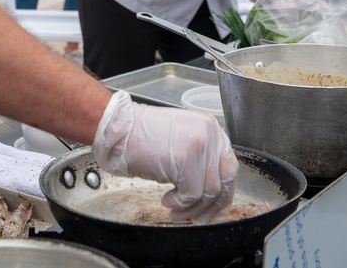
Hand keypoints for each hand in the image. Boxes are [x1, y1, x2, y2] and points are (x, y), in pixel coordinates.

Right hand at [92, 91, 237, 221]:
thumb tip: (212, 192)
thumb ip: (200, 159)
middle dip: (213, 206)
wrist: (117, 129)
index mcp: (210, 127)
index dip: (224, 193)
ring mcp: (200, 145)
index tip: (215, 208)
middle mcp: (210, 133)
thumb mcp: (179, 141)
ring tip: (175, 210)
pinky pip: (192, 195)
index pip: (229, 166)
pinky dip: (179, 204)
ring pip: (210, 192)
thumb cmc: (140, 137)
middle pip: (226, 180)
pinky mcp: (187, 159)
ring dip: (191, 208)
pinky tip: (167, 200)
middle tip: (199, 217)